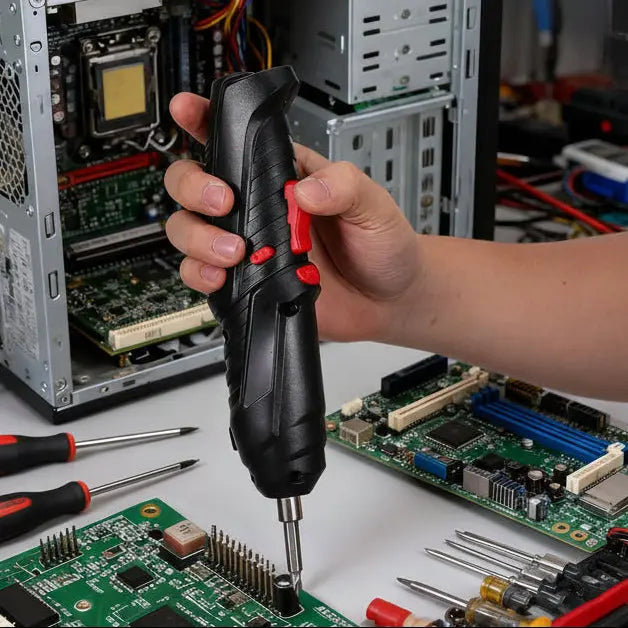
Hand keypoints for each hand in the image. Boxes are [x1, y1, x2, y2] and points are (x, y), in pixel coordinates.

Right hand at [165, 92, 421, 341]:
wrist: (388, 300)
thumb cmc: (382, 245)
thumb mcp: (373, 204)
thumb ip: (343, 186)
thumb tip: (304, 190)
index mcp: (282, 176)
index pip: (234, 139)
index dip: (202, 120)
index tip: (186, 109)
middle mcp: (256, 208)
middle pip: (193, 183)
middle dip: (194, 187)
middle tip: (223, 202)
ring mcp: (247, 246)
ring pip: (189, 230)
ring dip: (198, 237)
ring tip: (235, 252)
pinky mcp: (246, 281)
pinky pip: (203, 274)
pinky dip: (201, 274)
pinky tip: (222, 277)